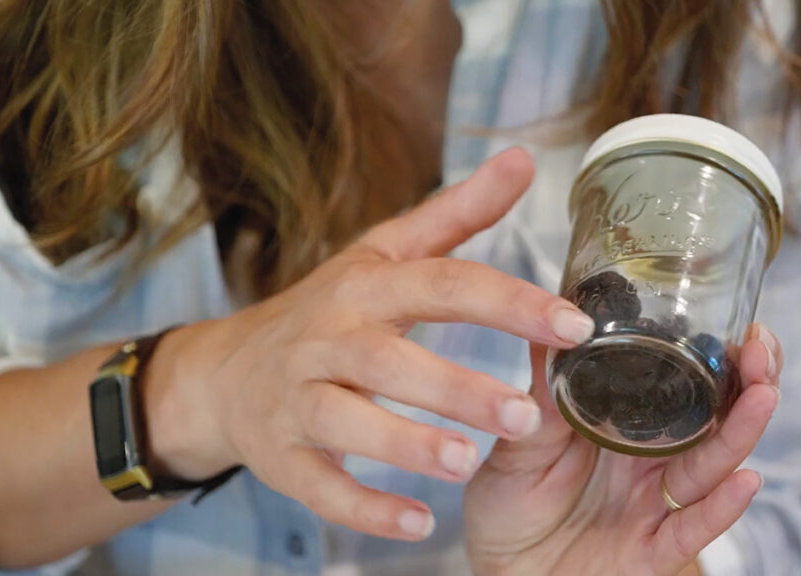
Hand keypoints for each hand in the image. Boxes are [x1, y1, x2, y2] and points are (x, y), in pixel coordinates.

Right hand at [149, 149, 595, 540]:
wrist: (226, 372)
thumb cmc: (327, 309)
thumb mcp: (384, 254)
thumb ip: (457, 215)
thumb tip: (524, 160)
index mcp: (365, 288)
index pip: (441, 285)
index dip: (507, 302)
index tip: (574, 325)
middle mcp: (327, 339)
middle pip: (389, 359)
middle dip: (456, 387)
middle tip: (526, 416)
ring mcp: (297, 400)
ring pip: (346, 420)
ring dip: (405, 444)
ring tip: (466, 465)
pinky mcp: (282, 456)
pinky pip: (319, 485)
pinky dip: (364, 508)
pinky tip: (419, 523)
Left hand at [464, 325, 783, 575]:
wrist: (498, 569)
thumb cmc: (508, 505)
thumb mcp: (518, 440)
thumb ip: (541, 391)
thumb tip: (548, 320)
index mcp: (622, 427)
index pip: (679, 384)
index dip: (711, 354)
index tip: (731, 320)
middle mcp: (649, 462)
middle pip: (711, 419)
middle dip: (743, 382)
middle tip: (759, 348)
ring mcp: (654, 506)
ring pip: (709, 466)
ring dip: (741, 432)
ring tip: (764, 395)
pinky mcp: (650, 553)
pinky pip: (689, 530)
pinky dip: (720, 508)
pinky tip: (746, 481)